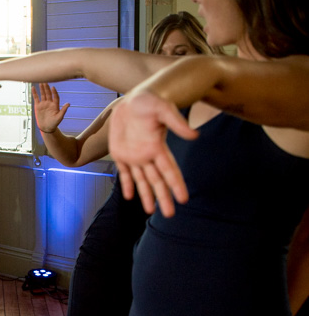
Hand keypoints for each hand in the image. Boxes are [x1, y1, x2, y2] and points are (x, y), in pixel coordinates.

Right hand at [32, 83, 69, 133]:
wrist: (46, 128)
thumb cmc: (54, 123)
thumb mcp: (60, 117)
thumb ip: (63, 110)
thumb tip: (68, 103)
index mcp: (55, 105)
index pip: (55, 96)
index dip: (54, 92)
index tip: (53, 87)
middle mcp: (49, 103)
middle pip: (49, 94)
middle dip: (47, 88)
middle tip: (45, 82)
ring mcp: (43, 104)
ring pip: (43, 94)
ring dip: (42, 89)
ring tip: (41, 82)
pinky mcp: (38, 106)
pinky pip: (36, 98)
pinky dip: (34, 93)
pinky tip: (33, 88)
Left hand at [108, 90, 197, 216]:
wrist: (132, 101)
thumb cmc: (149, 102)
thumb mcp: (162, 109)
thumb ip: (176, 122)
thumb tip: (194, 136)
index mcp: (158, 147)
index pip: (170, 170)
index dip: (177, 185)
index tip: (184, 199)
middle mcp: (148, 155)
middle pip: (158, 181)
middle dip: (164, 197)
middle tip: (171, 215)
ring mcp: (134, 156)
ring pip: (142, 181)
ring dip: (146, 196)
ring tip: (151, 211)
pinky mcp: (120, 153)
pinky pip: (125, 173)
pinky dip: (127, 185)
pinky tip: (129, 197)